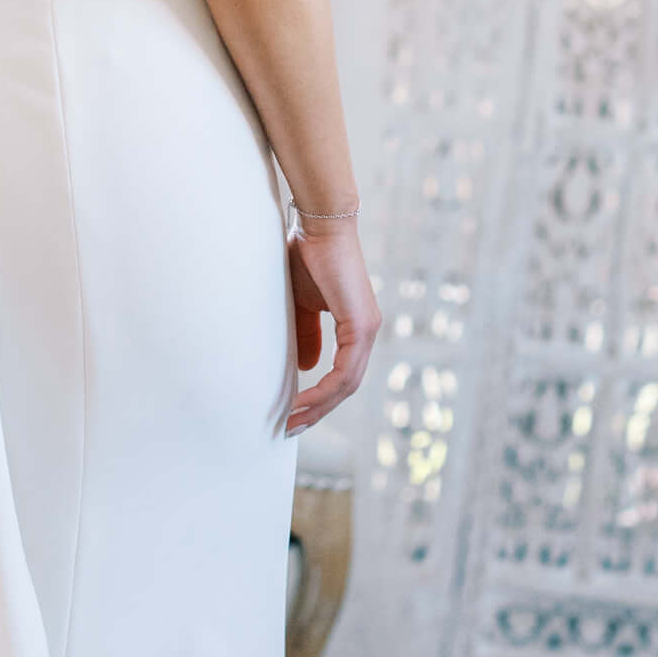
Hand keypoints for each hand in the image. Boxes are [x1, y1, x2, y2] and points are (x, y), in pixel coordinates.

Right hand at [287, 219, 380, 435]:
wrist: (318, 227)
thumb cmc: (307, 257)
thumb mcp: (301, 305)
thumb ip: (305, 335)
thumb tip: (306, 368)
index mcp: (356, 327)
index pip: (342, 375)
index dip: (320, 398)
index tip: (294, 413)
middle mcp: (368, 332)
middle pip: (347, 387)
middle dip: (318, 411)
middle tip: (289, 429)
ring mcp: (368, 329)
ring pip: (348, 384)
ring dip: (319, 407)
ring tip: (291, 421)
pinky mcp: (362, 325)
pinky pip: (345, 371)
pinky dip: (323, 390)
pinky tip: (302, 401)